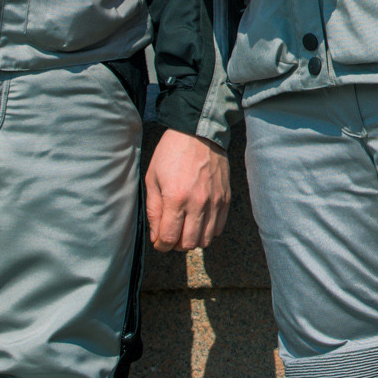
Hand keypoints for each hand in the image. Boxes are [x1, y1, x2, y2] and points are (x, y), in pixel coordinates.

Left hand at [145, 129, 230, 250]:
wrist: (198, 132)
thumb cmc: (171, 153)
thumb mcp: (152, 179)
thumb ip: (154, 211)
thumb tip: (156, 236)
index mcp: (175, 198)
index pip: (169, 238)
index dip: (161, 245)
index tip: (159, 241)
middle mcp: (198, 203)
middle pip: (188, 243)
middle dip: (176, 244)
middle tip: (171, 234)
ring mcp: (214, 201)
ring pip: (205, 239)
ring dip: (193, 239)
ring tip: (185, 228)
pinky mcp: (225, 197)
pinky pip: (219, 227)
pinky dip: (208, 230)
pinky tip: (199, 221)